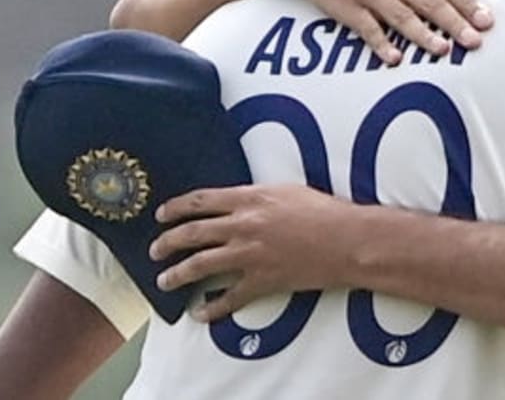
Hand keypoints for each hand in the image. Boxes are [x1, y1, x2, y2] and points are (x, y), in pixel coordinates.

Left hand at [150, 185, 361, 320]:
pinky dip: (212, 308)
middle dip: (166, 243)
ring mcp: (250, 255)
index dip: (175, 209)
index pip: (200, 202)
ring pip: (200, 265)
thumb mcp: (289, 191)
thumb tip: (240, 201)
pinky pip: (229, 298)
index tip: (161, 216)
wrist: (349, 240)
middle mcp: (243, 226)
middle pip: (191, 234)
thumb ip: (258, 197)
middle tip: (155, 251)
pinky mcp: (262, 280)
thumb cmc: (327, 212)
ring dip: (177, 275)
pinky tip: (200, 313)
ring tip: (165, 281)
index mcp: (250, 200)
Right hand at [291, 0, 495, 63]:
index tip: (486, 20)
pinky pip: (368, 29)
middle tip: (473, 41)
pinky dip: (380, 43)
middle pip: (430, 3)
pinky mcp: (349, 8)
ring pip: (402, 16)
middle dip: (453, 23)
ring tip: (442, 49)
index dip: (468, 4)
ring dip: (422, 34)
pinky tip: (394, 57)